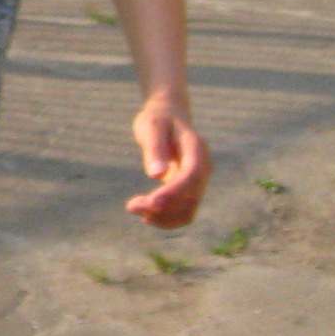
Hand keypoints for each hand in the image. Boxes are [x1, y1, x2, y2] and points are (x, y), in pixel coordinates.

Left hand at [127, 96, 209, 228]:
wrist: (169, 117)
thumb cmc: (158, 120)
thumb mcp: (152, 126)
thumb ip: (155, 149)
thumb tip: (156, 175)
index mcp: (197, 149)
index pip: (193, 175)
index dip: (175, 192)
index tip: (152, 203)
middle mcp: (203, 168)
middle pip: (191, 198)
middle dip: (163, 208)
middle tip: (131, 206)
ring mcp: (198, 182)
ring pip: (188, 211)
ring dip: (163, 217)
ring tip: (133, 207)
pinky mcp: (189, 190)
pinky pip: (183, 212)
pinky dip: (165, 218)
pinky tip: (145, 214)